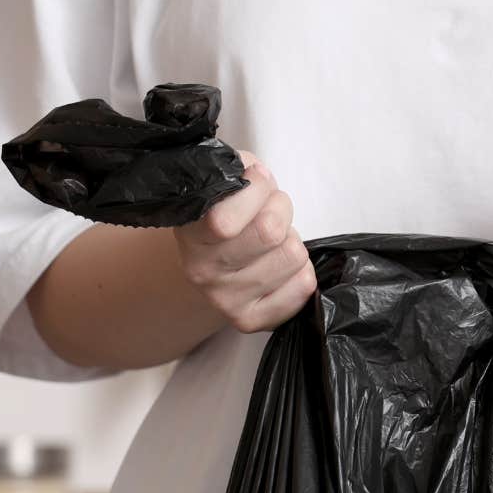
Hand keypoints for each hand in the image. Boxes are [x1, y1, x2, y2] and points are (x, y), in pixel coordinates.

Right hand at [173, 151, 317, 333]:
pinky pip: (303, 287)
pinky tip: (280, 263)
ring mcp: (224, 300)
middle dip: (280, 209)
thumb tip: (259, 178)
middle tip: (269, 210)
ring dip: (291, 239)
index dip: (257, 187)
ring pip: (293, 256)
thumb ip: (241, 172)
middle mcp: (202, 271)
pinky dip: (302, 269)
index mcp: (190, 232)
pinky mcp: (248, 320)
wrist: (209, 255)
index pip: (225, 221)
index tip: (256, 178)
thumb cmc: (225, 207)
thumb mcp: (226, 178)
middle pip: (270, 233)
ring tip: (272, 239)